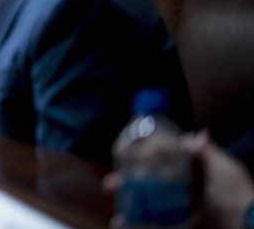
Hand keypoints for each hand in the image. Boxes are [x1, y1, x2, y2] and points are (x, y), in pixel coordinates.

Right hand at [103, 130, 253, 228]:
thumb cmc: (236, 196)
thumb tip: (196, 132)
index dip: (143, 160)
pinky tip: (122, 223)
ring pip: (149, 207)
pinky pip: (155, 225)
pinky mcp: (179, 226)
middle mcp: (185, 193)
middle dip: (128, 184)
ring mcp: (180, 212)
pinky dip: (137, 224)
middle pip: (150, 186)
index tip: (123, 155)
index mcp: (195, 176)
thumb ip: (208, 153)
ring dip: (129, 206)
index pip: (165, 164)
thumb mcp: (225, 169)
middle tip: (110, 183)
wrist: (247, 226)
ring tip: (115, 210)